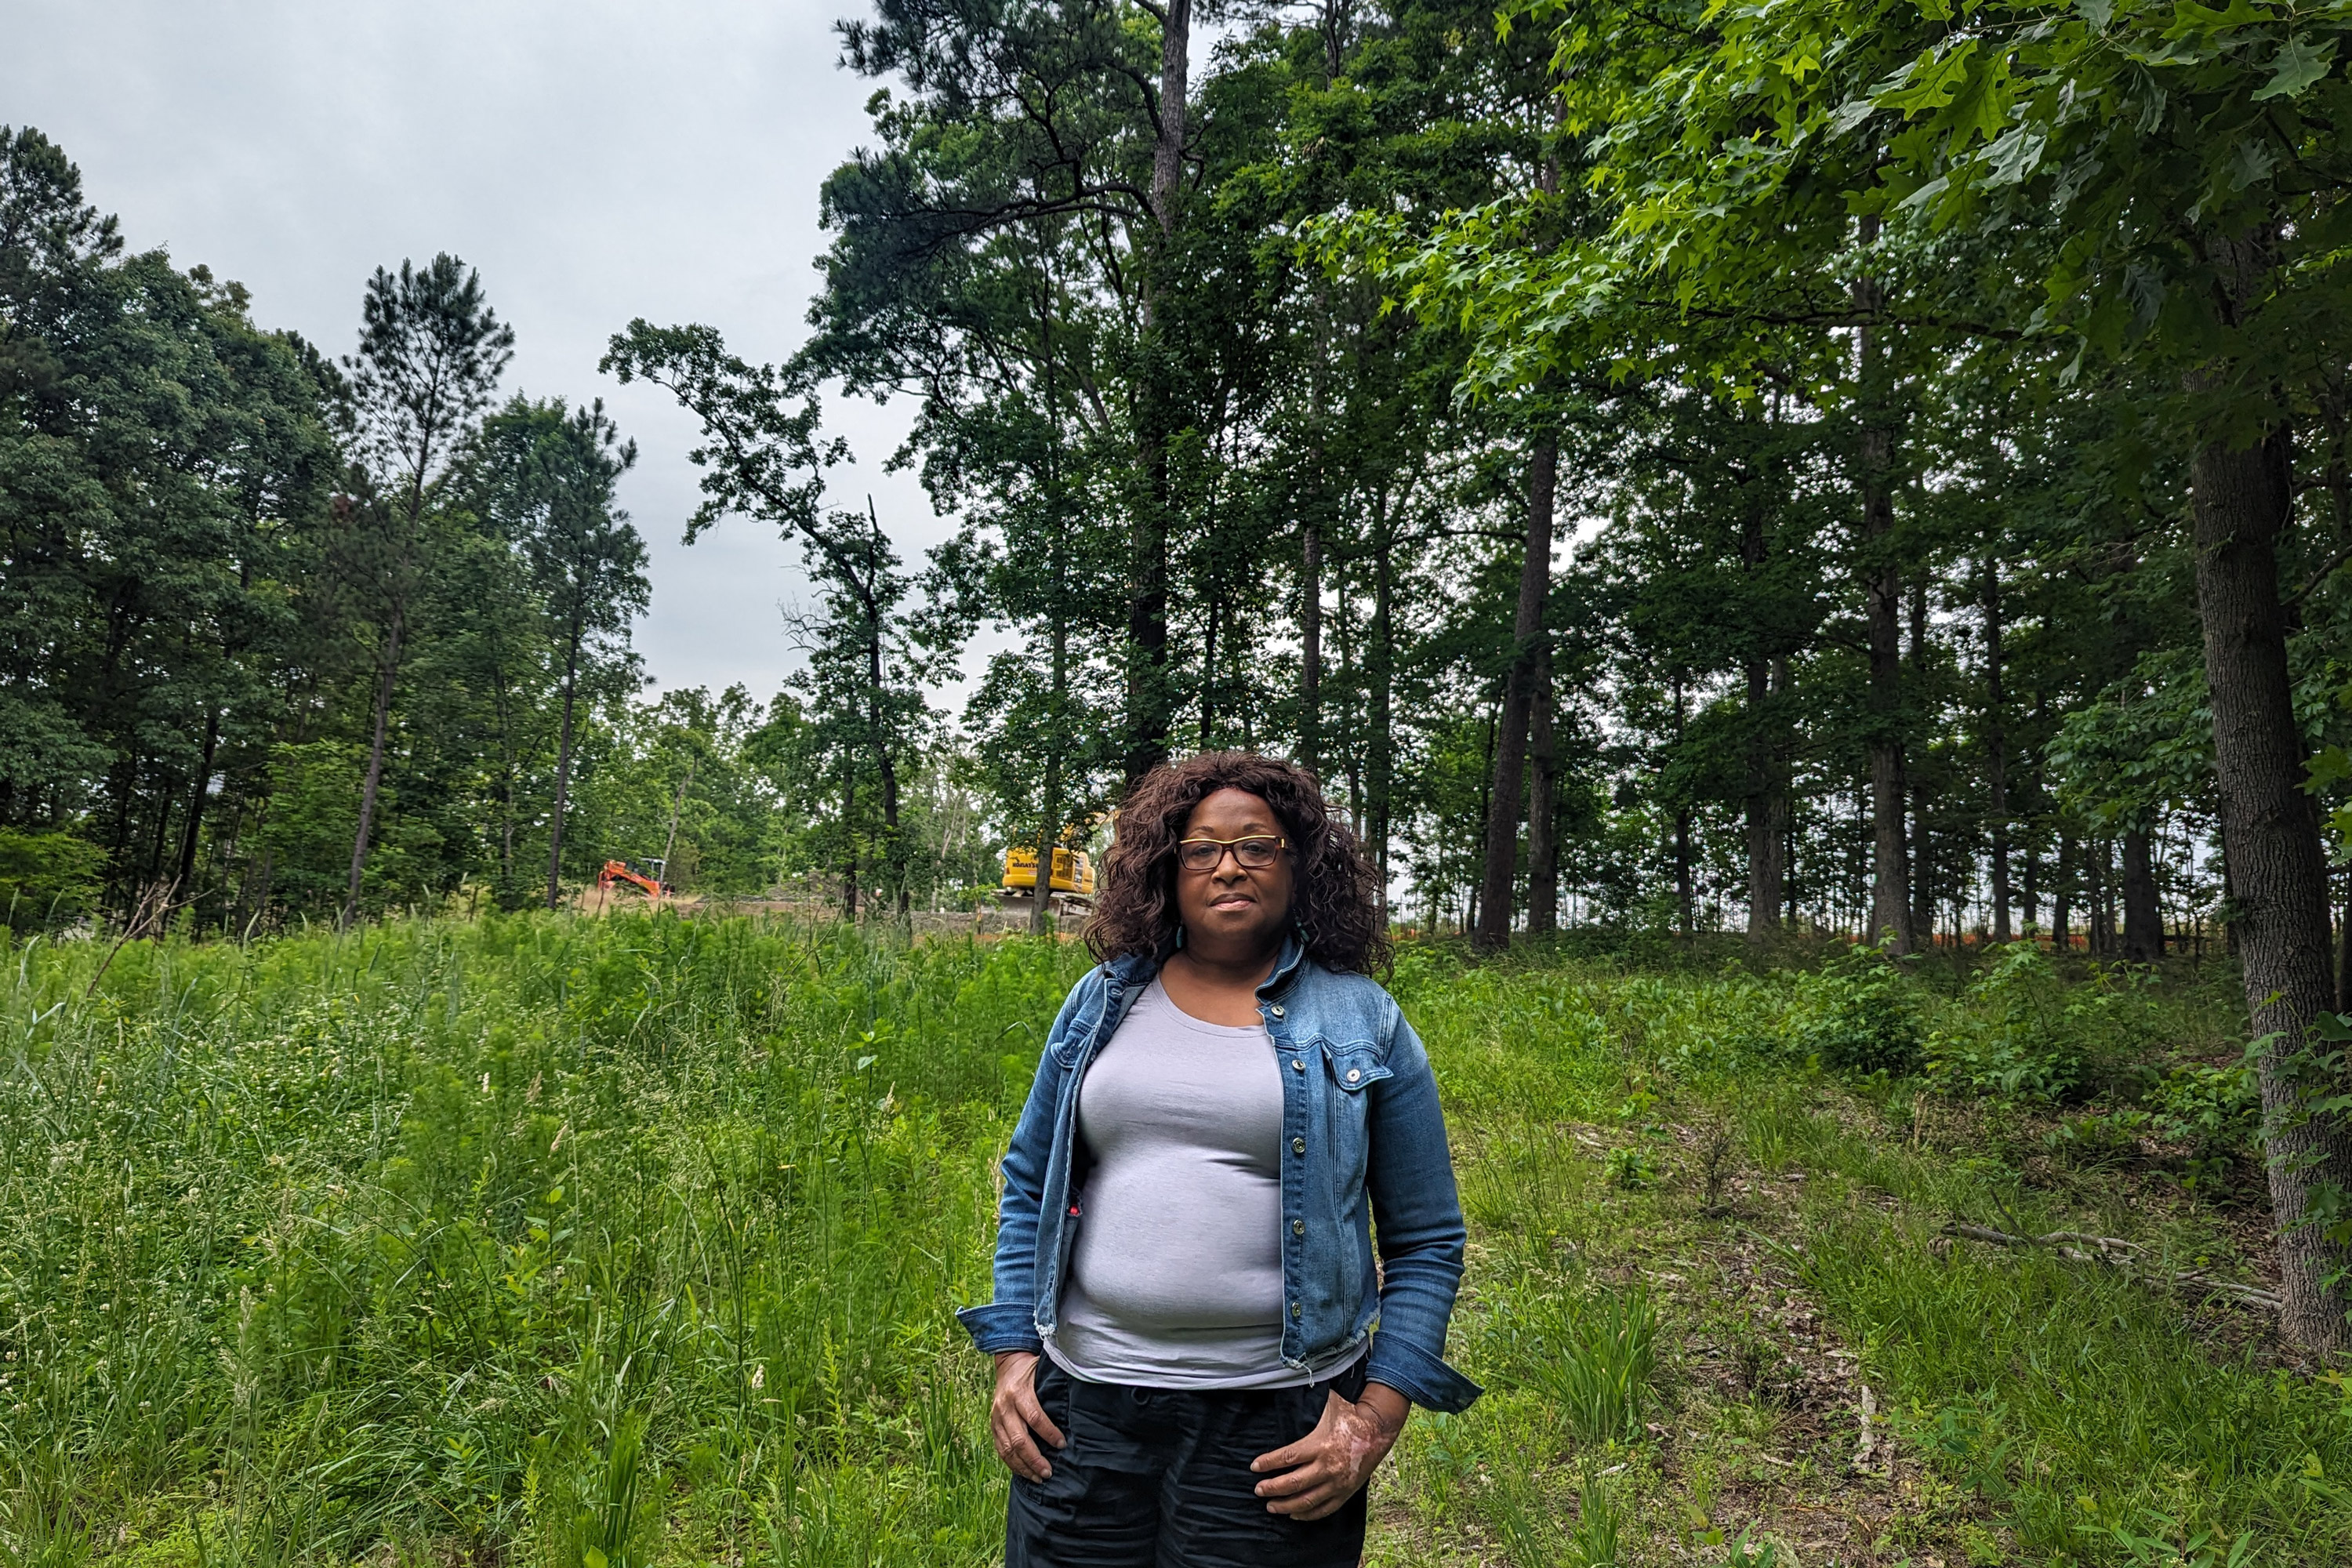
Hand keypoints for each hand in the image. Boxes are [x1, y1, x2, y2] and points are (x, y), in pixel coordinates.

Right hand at [989, 1350, 1065, 1481]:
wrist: (1008, 1363)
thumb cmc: (1031, 1369)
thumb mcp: (1042, 1372)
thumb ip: (1053, 1389)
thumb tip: (1075, 1407)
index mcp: (1019, 1392)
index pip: (1035, 1417)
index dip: (1049, 1433)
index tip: (1062, 1445)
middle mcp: (1005, 1407)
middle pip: (1018, 1439)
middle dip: (1034, 1458)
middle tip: (1048, 1472)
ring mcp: (996, 1418)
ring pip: (1007, 1448)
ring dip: (1023, 1466)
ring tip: (1038, 1478)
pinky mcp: (993, 1426)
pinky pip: (1000, 1449)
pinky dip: (1012, 1463)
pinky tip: (1024, 1472)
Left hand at [1249, 1381, 1408, 1519]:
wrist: (1378, 1431)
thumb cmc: (1349, 1415)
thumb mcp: (1328, 1403)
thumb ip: (1307, 1400)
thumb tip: (1286, 1384)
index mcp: (1320, 1444)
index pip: (1287, 1458)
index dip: (1268, 1463)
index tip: (1254, 1467)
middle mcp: (1328, 1466)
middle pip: (1293, 1483)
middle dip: (1272, 1488)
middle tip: (1258, 1489)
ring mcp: (1337, 1482)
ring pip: (1307, 1500)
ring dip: (1286, 1505)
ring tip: (1271, 1506)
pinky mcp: (1346, 1492)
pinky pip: (1324, 1509)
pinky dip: (1307, 1514)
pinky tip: (1294, 1514)